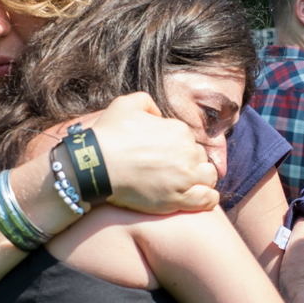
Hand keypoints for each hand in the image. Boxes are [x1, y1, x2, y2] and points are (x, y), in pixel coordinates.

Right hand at [91, 92, 218, 212]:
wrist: (95, 165)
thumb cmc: (108, 135)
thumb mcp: (126, 104)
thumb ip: (147, 103)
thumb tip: (157, 115)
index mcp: (179, 130)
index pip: (189, 141)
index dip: (179, 149)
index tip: (166, 157)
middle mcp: (187, 152)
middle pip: (200, 158)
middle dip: (190, 164)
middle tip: (171, 172)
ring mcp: (185, 177)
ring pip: (208, 177)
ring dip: (200, 179)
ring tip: (185, 185)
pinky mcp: (179, 198)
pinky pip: (207, 199)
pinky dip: (207, 199)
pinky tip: (198, 198)